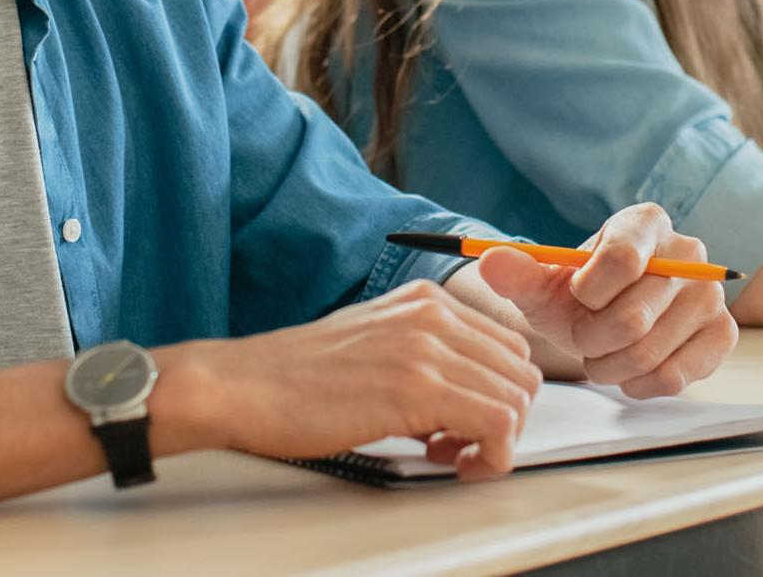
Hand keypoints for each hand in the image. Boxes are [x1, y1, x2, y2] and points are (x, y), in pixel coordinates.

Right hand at [159, 280, 543, 477]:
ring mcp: (427, 348)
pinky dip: (488, 457)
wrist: (241, 385)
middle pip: (521, 374)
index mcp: (424, 300)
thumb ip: (423, 356)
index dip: (497, 395)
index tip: (465, 423)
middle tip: (459, 444)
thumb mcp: (372, 343)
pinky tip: (448, 462)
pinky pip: (497, 426)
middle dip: (503, 419)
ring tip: (447, 454)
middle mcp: (433, 315)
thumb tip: (464, 397)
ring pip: (516, 401)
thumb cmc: (293, 377)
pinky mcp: (417, 388)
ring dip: (494, 442)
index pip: (508, 347)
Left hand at [474, 203, 738, 398]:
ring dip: (610, 365)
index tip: (578, 296)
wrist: (607, 320)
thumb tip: (489, 262)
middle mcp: (689, 252)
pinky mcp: (722, 334)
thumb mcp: (542, 283)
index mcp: (645, 223)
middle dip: (592, 339)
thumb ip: (517, 272)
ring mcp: (711, 294)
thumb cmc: (577, 297)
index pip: (621, 260)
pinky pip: (676, 376)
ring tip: (603, 352)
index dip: (587, 292)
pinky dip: (639, 384)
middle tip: (584, 336)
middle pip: (632, 316)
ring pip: (649, 351)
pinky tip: (628, 371)